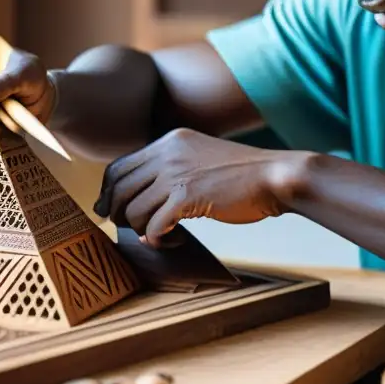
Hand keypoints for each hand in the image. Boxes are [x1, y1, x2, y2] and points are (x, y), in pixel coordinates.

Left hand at [94, 128, 292, 246]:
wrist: (275, 176)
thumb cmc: (242, 174)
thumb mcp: (200, 158)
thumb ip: (171, 170)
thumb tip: (139, 201)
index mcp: (169, 141)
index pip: (119, 166)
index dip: (109, 192)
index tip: (109, 210)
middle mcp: (168, 153)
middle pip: (118, 188)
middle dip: (117, 214)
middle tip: (129, 229)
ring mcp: (176, 174)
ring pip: (132, 210)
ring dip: (141, 230)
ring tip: (161, 236)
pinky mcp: (187, 197)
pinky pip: (153, 227)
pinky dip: (158, 240)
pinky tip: (174, 242)